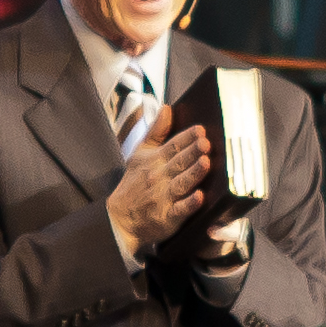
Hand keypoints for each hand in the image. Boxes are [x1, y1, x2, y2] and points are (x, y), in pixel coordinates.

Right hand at [107, 105, 213, 261]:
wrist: (120, 218)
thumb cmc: (134, 183)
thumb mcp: (141, 154)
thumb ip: (156, 131)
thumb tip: (167, 108)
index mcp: (155, 160)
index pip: (173, 146)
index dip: (186, 138)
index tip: (200, 130)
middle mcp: (159, 177)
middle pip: (178, 162)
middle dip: (191, 153)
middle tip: (205, 143)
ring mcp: (163, 198)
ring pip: (181, 183)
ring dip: (192, 174)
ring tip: (205, 163)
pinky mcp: (167, 217)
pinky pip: (180, 210)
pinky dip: (189, 204)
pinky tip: (199, 197)